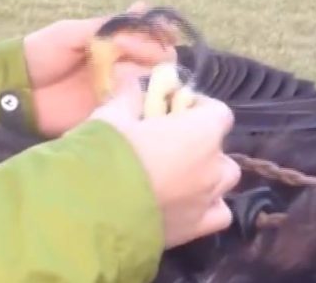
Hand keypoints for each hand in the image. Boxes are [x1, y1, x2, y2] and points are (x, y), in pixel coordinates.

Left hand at [23, 2, 174, 136]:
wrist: (14, 88)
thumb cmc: (40, 52)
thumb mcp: (71, 31)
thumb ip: (106, 27)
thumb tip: (141, 25)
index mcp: (110, 44)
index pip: (144, 38)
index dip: (158, 36)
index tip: (167, 35)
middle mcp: (117, 67)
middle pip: (152, 63)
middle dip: (161, 58)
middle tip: (163, 57)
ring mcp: (112, 92)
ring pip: (146, 87)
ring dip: (156, 80)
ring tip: (158, 74)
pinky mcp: (105, 114)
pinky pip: (129, 110)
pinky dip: (141, 106)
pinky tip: (147, 98)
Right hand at [91, 80, 240, 248]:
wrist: (91, 211)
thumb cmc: (106, 154)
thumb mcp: (112, 115)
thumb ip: (130, 98)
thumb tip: (135, 86)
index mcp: (199, 133)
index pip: (220, 113)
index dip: (201, 107)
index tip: (177, 107)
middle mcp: (211, 167)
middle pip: (221, 149)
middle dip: (202, 143)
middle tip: (170, 143)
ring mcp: (206, 200)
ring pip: (224, 181)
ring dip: (207, 174)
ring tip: (179, 174)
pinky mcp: (195, 229)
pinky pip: (218, 214)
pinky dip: (209, 206)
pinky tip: (186, 203)